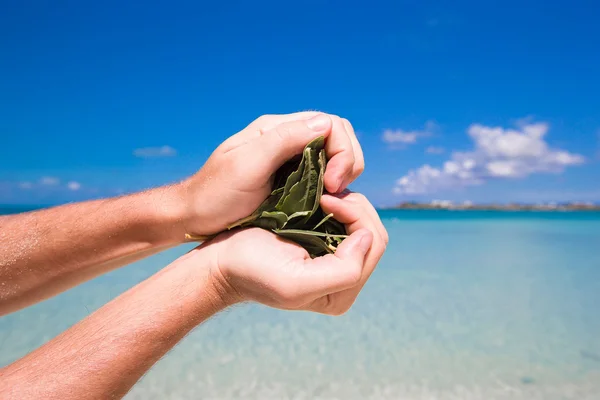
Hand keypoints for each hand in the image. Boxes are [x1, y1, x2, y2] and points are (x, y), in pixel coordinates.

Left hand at [178, 112, 363, 236]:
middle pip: (337, 136)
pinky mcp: (291, 180)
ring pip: (333, 155)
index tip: (333, 183)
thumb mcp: (247, 165)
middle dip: (348, 160)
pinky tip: (325, 202)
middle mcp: (286, 139)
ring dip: (343, 173)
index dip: (342, 151)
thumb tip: (326, 125)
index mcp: (276, 129)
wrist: (194, 217)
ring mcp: (289, 159)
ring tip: (332, 197)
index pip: (330, 124)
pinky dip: (332, 186)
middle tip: (336, 190)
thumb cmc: (215, 194)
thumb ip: (284, 141)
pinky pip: (322, 174)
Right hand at [203, 191, 387, 314]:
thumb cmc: (253, 271)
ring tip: (322, 193)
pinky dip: (337, 202)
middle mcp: (343, 278)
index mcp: (341, 293)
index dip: (356, 215)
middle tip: (326, 192)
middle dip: (355, 206)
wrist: (222, 263)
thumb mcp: (297, 282)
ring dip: (346, 202)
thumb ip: (343, 270)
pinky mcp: (321, 242)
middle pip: (372, 232)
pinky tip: (319, 196)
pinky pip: (345, 218)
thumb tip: (367, 238)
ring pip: (361, 222)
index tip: (325, 199)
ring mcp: (333, 259)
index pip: (373, 245)